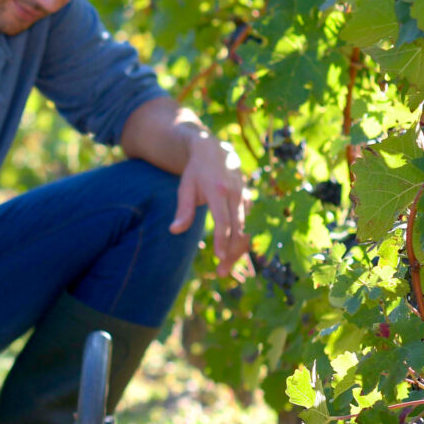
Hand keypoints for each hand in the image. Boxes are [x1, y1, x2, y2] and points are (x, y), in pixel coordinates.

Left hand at [172, 135, 250, 277]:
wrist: (216, 150)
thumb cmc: (196, 171)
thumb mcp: (185, 187)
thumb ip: (182, 210)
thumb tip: (174, 231)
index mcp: (218, 190)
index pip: (223, 220)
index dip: (222, 240)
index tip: (219, 258)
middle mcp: (236, 194)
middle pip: (238, 229)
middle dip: (231, 253)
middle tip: (221, 273)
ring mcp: (245, 197)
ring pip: (247, 229)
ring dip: (239, 251)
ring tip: (224, 269)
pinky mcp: (249, 201)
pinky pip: (250, 225)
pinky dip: (243, 242)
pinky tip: (234, 257)